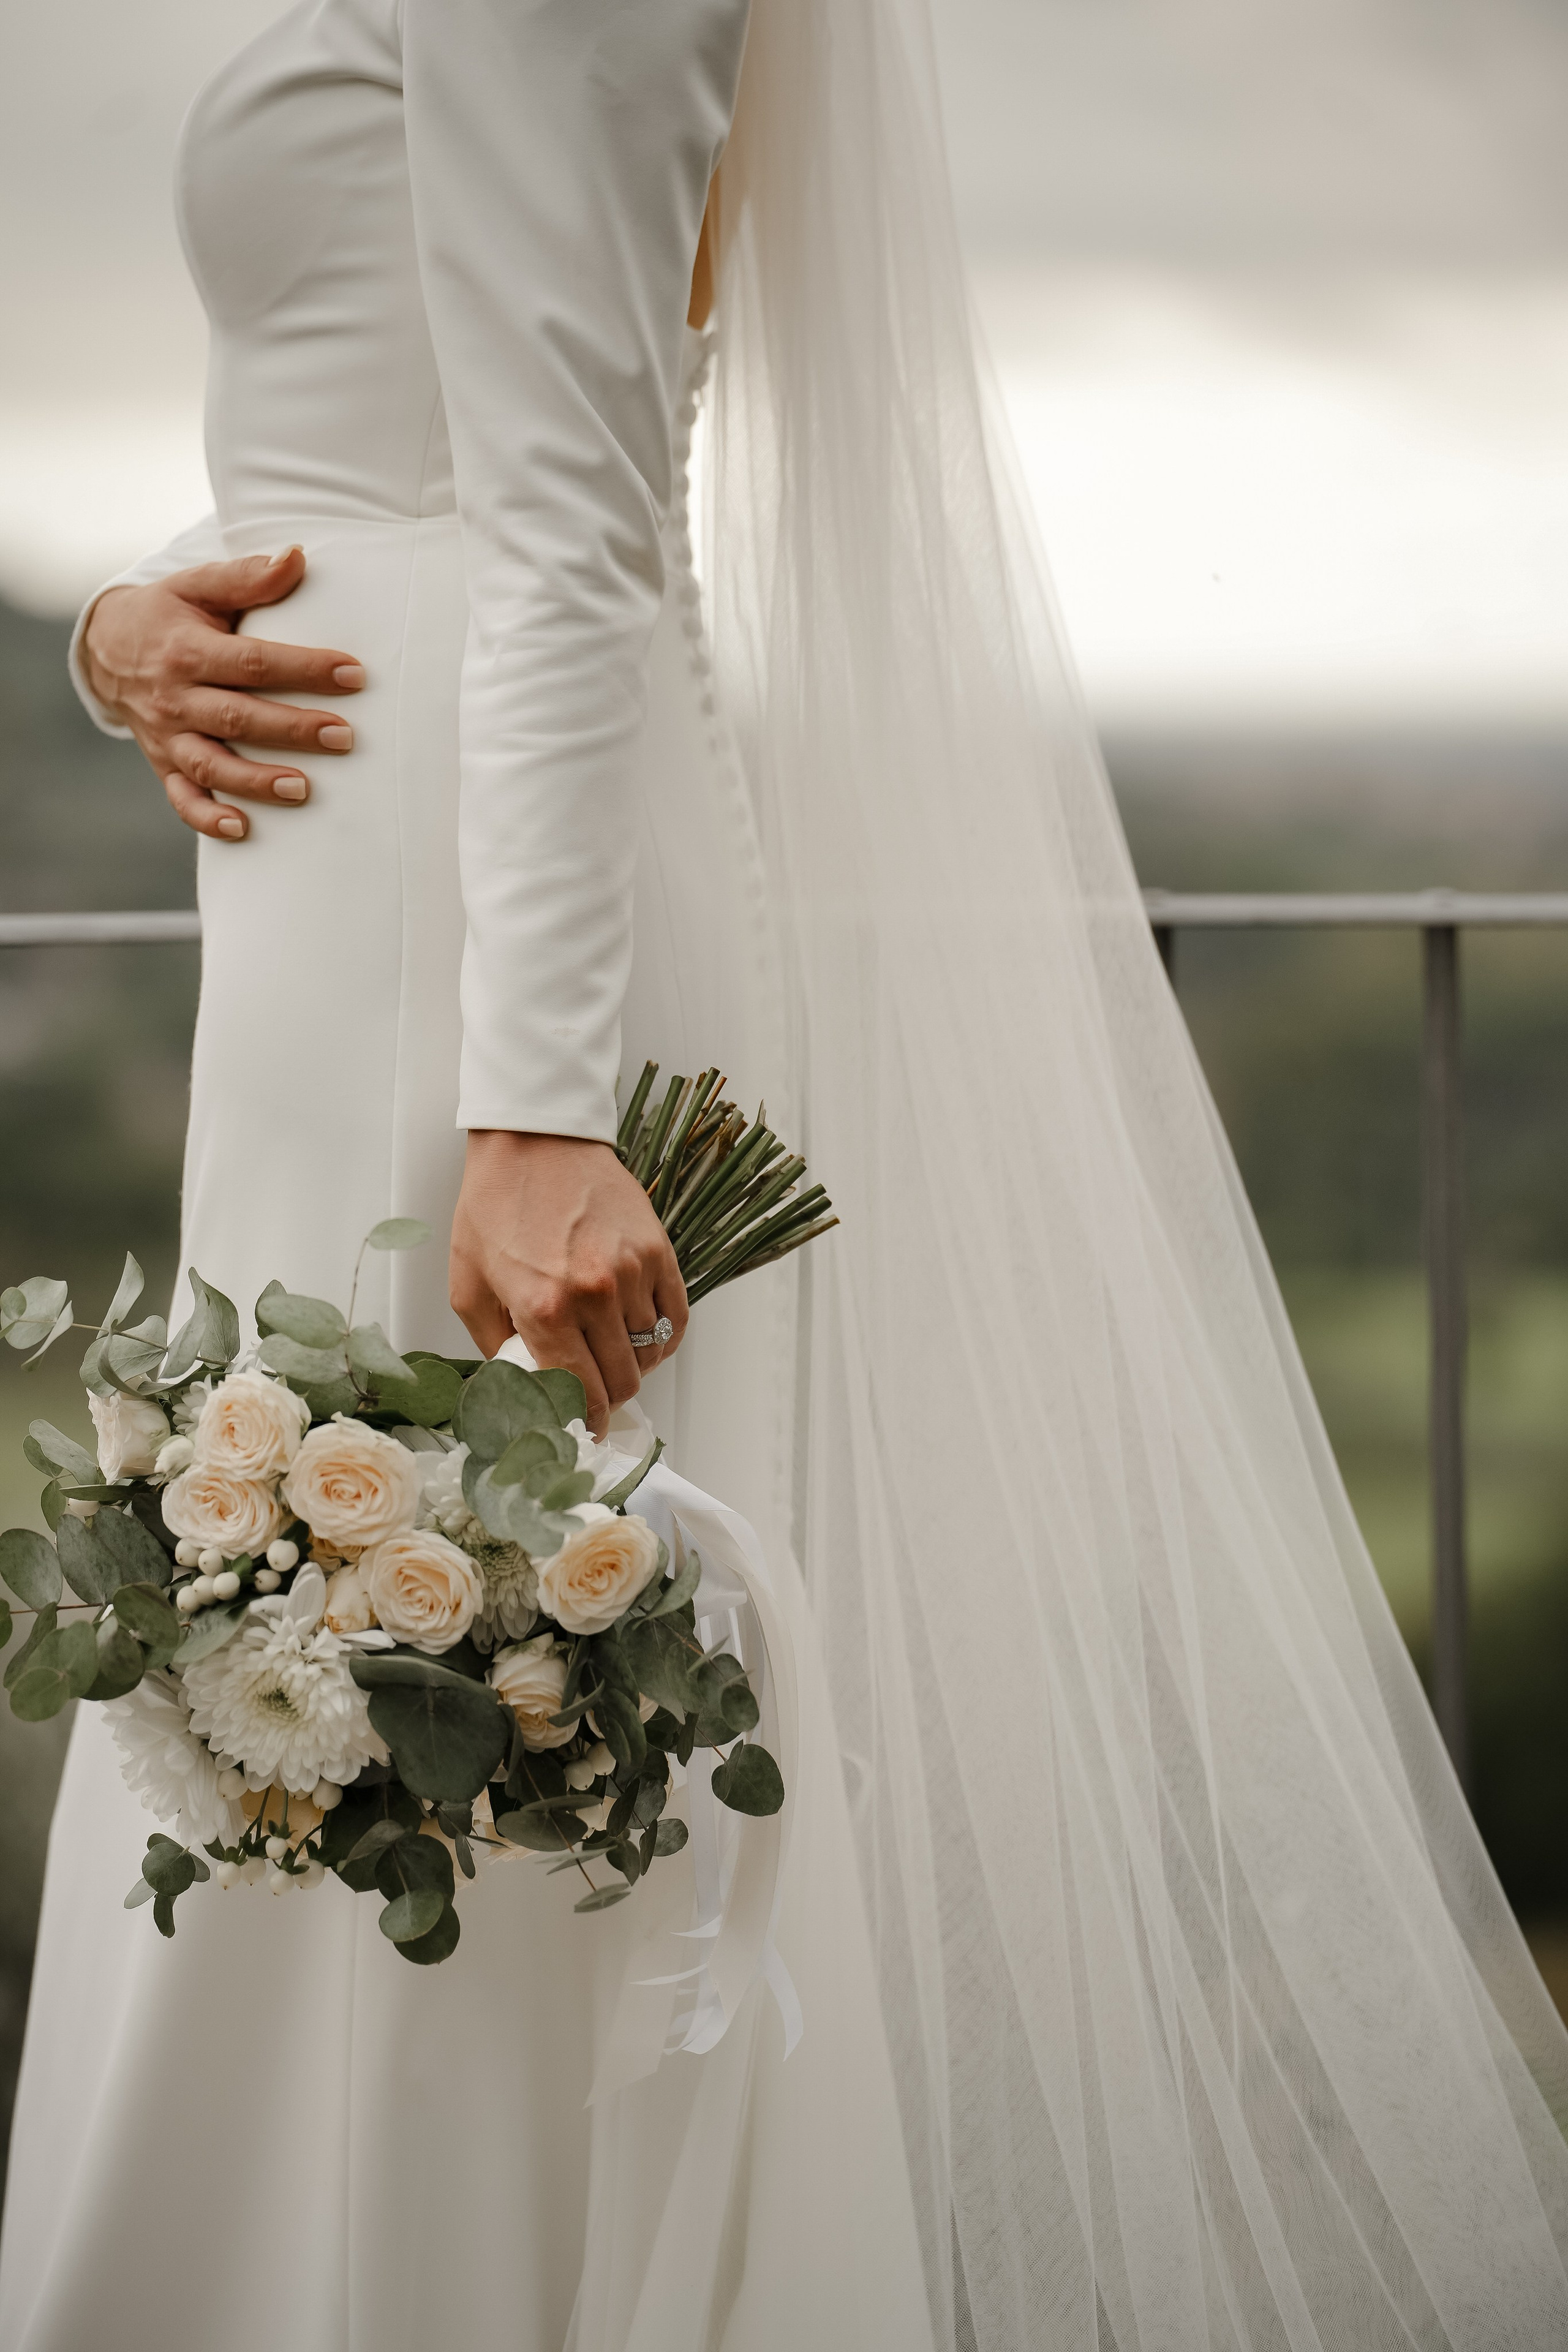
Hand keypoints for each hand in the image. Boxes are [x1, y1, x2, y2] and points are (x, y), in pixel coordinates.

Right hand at [80, 546, 364, 842]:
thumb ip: (248, 576)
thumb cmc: (169, 613)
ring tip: (301, 789)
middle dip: (291, 729)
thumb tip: (299, 557)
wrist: (107, 648)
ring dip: (255, 782)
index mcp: (187, 651)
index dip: (303, 668)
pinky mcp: (163, 764)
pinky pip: (181, 798)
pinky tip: (242, 829)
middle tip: (343, 737)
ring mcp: (167, 736)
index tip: (354, 674)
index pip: (253, 662)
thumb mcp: (199, 585)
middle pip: (237, 717)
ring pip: (211, 765)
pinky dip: (207, 818)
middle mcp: (175, 698)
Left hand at [450, 1132, 688, 1434]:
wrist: (533, 1141)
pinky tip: (641, 1335)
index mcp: (543, 1307)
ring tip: (611, 1354)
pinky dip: (662, 1337)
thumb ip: (495, 1344)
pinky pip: (675, 1318)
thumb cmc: (495, 1206)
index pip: (580, 1392)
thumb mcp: (469, 1284)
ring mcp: (632, 1270)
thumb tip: (523, 1385)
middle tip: (594, 1393)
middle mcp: (594, 1292)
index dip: (584, 1421)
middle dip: (608, 1398)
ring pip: (651, 1352)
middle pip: (622, 1381)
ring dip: (633, 1365)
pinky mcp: (657, 1250)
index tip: (583, 1427)